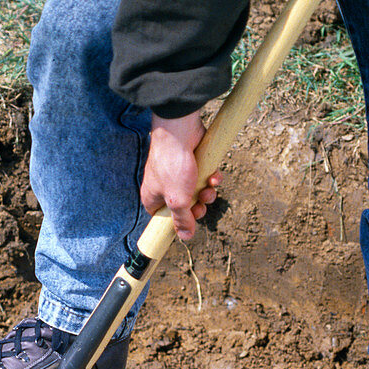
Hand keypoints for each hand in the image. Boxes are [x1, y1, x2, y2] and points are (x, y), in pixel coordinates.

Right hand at [141, 111, 222, 240]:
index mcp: (153, 197)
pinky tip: (214, 174)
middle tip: (202, 204)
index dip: (177, 222)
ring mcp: (179, 173)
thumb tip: (185, 237)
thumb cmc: (172, 164)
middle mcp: (165, 186)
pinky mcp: (193, 162)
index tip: (189, 223)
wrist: (180, 131)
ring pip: (196, 192)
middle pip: (184, 207)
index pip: (163, 218)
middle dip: (197, 207)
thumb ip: (182, 220)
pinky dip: (211, 177)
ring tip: (210, 186)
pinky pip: (204, 176)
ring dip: (207, 192)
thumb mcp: (177, 200)